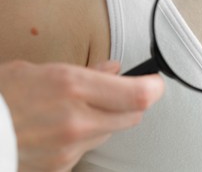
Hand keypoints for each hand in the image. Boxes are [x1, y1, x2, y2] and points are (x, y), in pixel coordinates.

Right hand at [0, 60, 163, 171]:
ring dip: (106, 119)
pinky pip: (89, 147)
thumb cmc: (3, 96)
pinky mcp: (62, 166)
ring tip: (77, 110)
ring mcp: (69, 147)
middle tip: (116, 93)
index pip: (137, 94)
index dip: (154, 88)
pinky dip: (86, 136)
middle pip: (133, 115)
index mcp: (71, 86)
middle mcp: (75, 119)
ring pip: (112, 131)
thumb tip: (115, 69)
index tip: (156, 82)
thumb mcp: (40, 70)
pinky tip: (63, 128)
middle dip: (131, 103)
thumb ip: (86, 71)